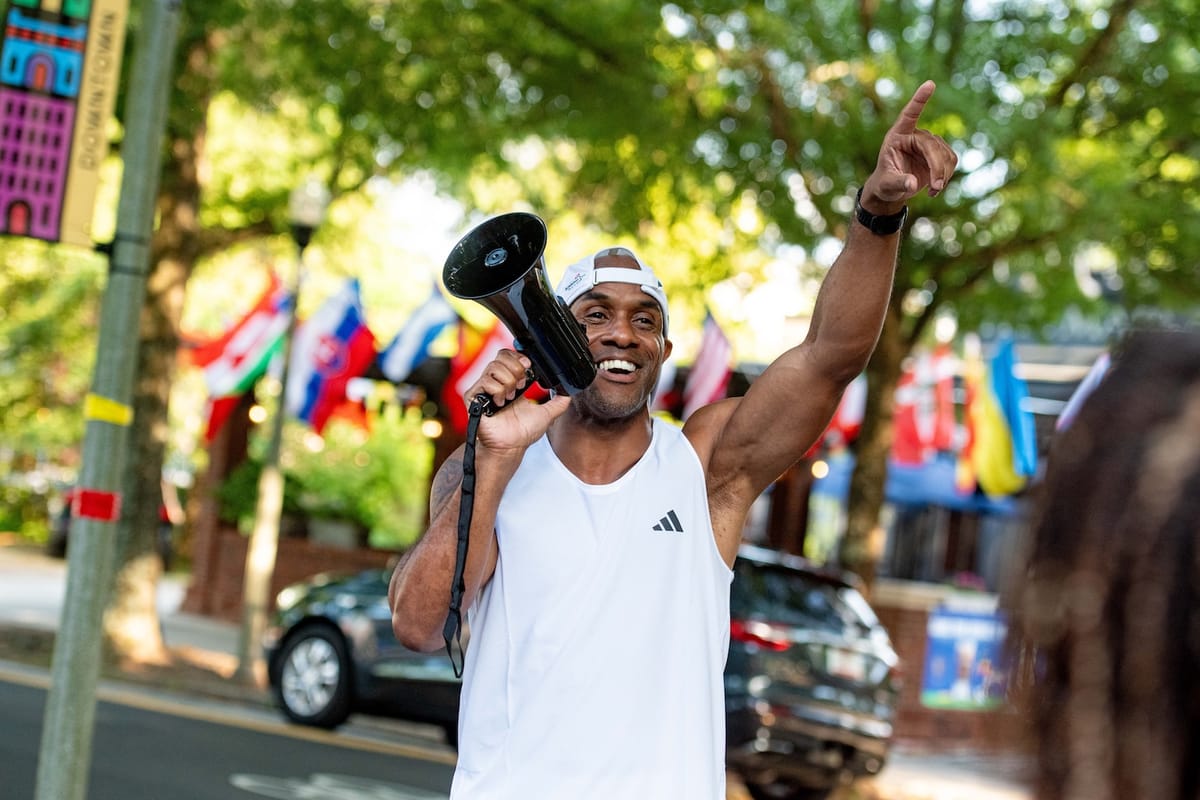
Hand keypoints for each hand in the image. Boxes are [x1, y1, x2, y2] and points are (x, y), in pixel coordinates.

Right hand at [465, 349, 569, 452]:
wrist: (511, 446)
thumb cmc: (523, 432)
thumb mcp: (547, 413)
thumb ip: (560, 401)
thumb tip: (570, 391)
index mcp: (511, 379)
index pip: (509, 354)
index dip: (519, 356)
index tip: (528, 367)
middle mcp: (496, 380)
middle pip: (502, 355)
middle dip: (517, 369)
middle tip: (520, 387)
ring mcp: (484, 387)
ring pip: (495, 367)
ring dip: (508, 383)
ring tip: (510, 398)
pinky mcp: (473, 396)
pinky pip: (486, 381)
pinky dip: (498, 392)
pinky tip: (500, 404)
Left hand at [861, 81, 957, 211]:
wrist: (892, 189)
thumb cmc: (884, 183)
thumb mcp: (887, 185)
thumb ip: (898, 182)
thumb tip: (913, 184)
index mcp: (897, 136)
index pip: (910, 114)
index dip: (919, 100)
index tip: (930, 84)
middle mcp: (914, 135)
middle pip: (933, 145)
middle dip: (937, 167)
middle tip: (935, 187)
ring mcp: (929, 143)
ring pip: (945, 154)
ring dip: (943, 174)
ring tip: (933, 190)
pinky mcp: (939, 153)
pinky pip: (951, 161)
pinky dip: (947, 176)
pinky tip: (935, 188)